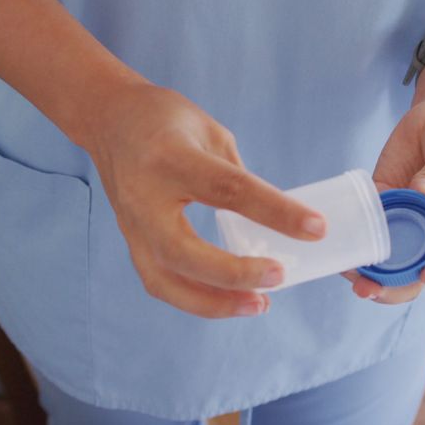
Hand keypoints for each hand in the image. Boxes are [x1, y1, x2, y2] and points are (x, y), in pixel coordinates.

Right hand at [81, 83, 326, 317]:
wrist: (109, 120)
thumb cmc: (166, 121)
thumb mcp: (210, 133)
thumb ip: (239, 178)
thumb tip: (279, 222)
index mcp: (171, 158)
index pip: (228, 190)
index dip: (275, 212)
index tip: (315, 229)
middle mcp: (143, 197)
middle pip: (184, 251)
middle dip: (234, 274)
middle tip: (279, 277)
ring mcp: (131, 226)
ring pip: (166, 281)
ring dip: (213, 302)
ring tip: (259, 304)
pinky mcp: (130, 242)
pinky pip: (161, 283)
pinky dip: (196, 299)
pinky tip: (230, 301)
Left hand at [344, 49, 424, 303]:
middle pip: (415, 274)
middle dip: (393, 287)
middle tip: (371, 289)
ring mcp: (407, 222)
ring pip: (387, 259)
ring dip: (366, 270)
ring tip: (348, 272)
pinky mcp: (383, 205)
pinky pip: (366, 227)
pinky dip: (352, 237)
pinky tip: (338, 240)